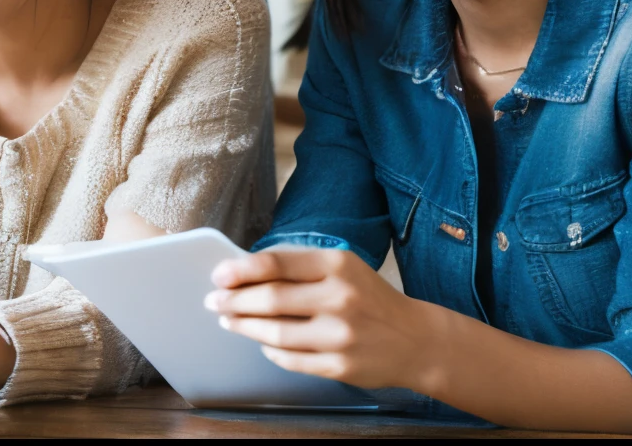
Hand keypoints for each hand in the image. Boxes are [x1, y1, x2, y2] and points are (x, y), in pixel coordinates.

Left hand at [204, 248, 446, 391]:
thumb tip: (242, 271)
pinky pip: (289, 359)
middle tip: (215, 302)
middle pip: (270, 299)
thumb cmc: (368, 298)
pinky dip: (270, 350)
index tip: (218, 276)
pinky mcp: (340, 366)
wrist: (417, 340)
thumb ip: (298, 267)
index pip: (276, 265)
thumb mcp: (342, 268)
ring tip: (229, 321)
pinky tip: (263, 342)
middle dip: (234, 301)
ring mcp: (340, 336)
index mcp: (338, 266)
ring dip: (244, 327)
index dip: (240, 270)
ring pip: (274, 333)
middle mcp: (340, 298)